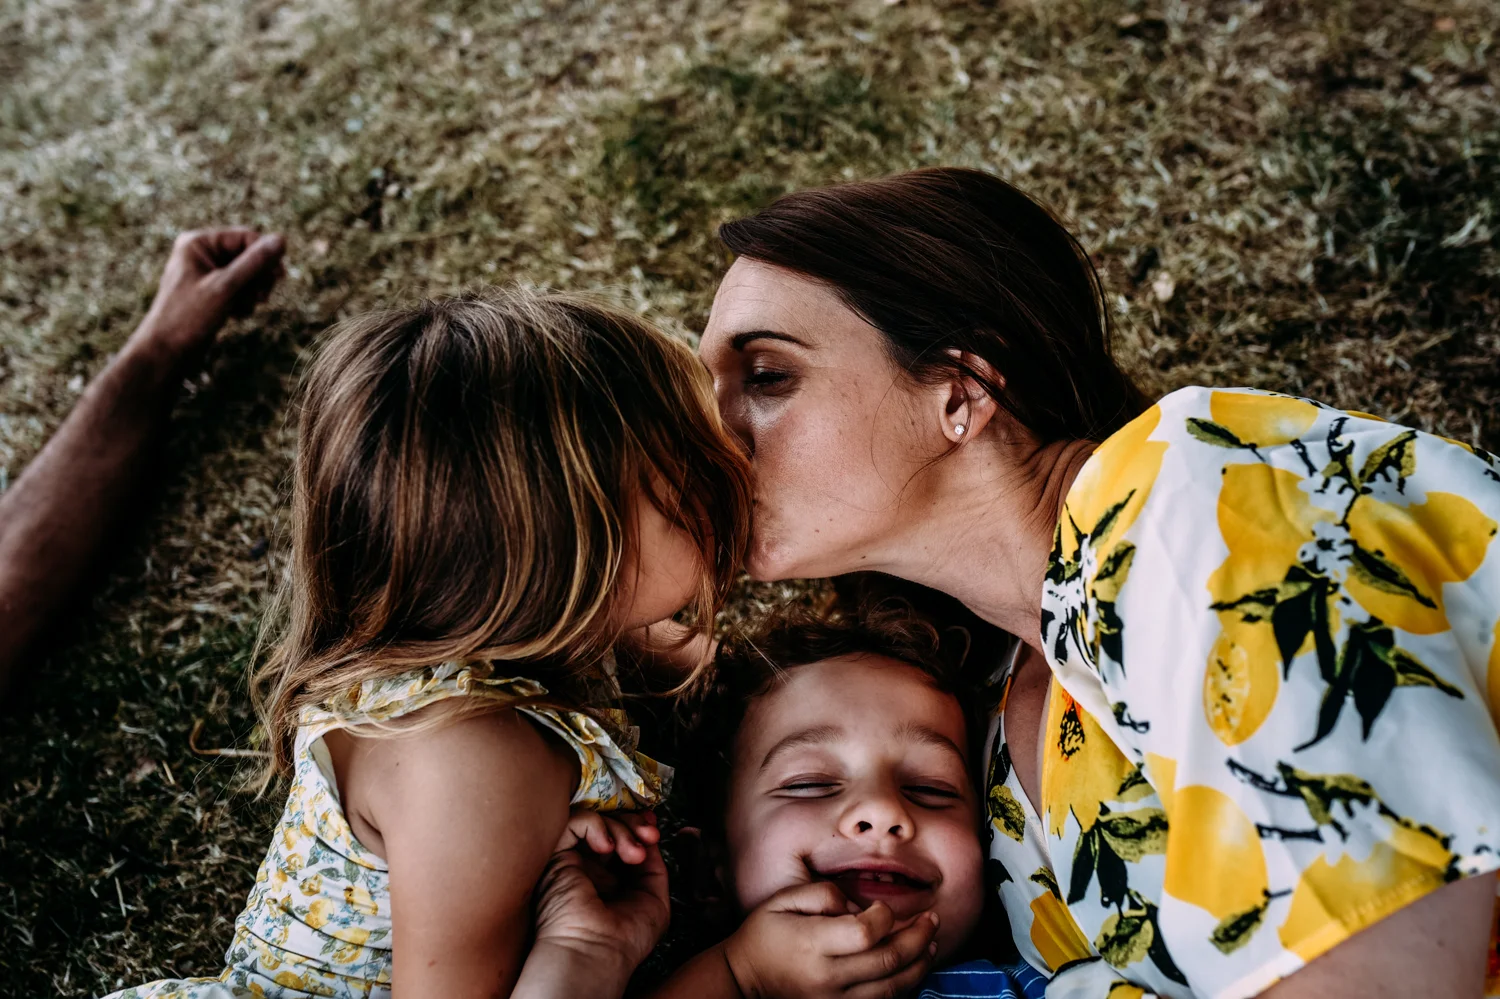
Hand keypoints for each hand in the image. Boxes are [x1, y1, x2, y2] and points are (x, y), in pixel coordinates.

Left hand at [136, 227, 285, 361]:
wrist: (166, 353)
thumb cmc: (189, 317)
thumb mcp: (226, 288)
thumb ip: (254, 263)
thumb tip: (281, 239)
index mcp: (198, 243)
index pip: (246, 237)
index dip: (264, 256)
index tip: (278, 278)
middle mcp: (201, 254)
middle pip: (248, 255)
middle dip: (258, 277)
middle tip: (261, 297)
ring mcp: (206, 273)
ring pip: (247, 274)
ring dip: (252, 292)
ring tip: (243, 308)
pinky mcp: (211, 292)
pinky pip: (239, 289)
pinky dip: (244, 301)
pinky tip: (236, 315)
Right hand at [531, 809, 670, 981]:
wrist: (596, 955)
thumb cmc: (624, 941)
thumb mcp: (654, 901)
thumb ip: (654, 868)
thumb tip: (651, 840)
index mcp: (608, 879)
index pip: (621, 838)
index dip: (637, 826)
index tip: (653, 829)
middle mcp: (589, 868)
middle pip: (610, 824)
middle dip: (634, 824)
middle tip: (649, 835)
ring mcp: (572, 861)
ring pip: (595, 820)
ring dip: (621, 829)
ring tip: (633, 854)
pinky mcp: (556, 856)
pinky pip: (574, 821)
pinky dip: (596, 825)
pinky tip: (607, 848)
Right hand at [723, 881, 937, 998]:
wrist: (743, 980)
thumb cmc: (763, 935)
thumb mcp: (783, 900)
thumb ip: (823, 893)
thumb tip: (858, 907)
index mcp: (813, 943)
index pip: (866, 933)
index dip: (886, 916)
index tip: (884, 908)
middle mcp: (828, 977)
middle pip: (888, 960)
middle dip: (918, 937)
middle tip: (933, 919)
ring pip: (892, 989)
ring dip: (919, 965)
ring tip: (931, 943)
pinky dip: (902, 987)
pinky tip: (911, 968)